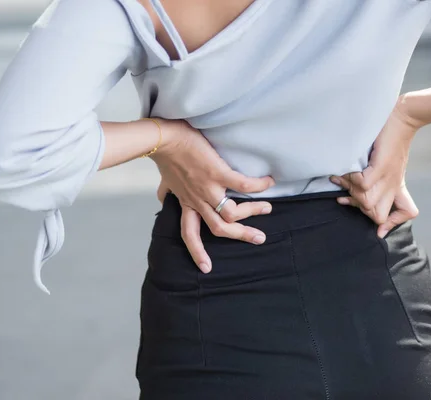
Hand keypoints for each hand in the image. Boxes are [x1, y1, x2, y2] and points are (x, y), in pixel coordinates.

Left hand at [152, 120, 274, 272]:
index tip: (206, 268)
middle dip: (241, 236)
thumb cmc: (167, 157)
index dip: (197, 252)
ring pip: (232, 214)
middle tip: (260, 239)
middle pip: (220, 228)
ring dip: (251, 212)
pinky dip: (257, 186)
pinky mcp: (217, 173)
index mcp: (187, 204)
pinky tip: (268, 182)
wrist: (164, 139)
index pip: (189, 235)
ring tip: (266, 208)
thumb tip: (162, 197)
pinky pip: (242, 186)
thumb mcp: (166, 180)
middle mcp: (198, 201)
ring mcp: (208, 189)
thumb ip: (167, 191)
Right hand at [330, 97, 422, 236]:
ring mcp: (388, 176)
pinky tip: (343, 171)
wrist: (401, 116)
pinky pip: (363, 184)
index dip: (392, 223)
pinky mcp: (381, 166)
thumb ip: (377, 177)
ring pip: (367, 201)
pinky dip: (350, 179)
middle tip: (348, 193)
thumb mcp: (387, 162)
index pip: (408, 212)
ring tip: (341, 179)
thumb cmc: (388, 137)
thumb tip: (353, 190)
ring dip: (350, 191)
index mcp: (398, 184)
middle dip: (359, 207)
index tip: (379, 229)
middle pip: (377, 214)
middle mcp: (394, 183)